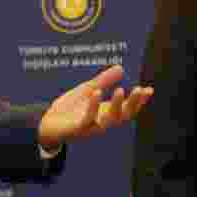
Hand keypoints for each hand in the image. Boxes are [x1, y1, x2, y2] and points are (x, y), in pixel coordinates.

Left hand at [37, 65, 152, 149]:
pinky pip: (87, 119)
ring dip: (115, 106)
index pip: (128, 108)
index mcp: (106, 112)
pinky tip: (96, 93)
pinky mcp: (78, 129)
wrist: (47, 123)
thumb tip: (121, 67)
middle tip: (139, 90)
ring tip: (120, 90)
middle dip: (133, 103)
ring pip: (109, 120)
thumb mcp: (88, 90)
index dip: (139, 101)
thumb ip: (103, 81)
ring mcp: (91, 126)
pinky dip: (92, 107)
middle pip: (123, 115)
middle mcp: (102, 121)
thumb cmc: (69, 109)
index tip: (149, 89)